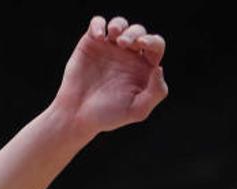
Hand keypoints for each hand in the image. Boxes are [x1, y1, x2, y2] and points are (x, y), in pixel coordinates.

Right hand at [52, 16, 167, 135]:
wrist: (77, 116)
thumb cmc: (107, 116)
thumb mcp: (137, 110)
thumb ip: (156, 92)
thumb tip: (159, 69)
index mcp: (143, 68)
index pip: (155, 46)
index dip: (152, 41)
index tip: (143, 45)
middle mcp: (127, 56)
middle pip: (138, 32)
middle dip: (134, 33)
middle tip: (124, 44)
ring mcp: (108, 48)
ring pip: (119, 25)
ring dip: (119, 25)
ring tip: (114, 36)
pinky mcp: (90, 44)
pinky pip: (97, 24)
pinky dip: (98, 24)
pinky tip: (98, 36)